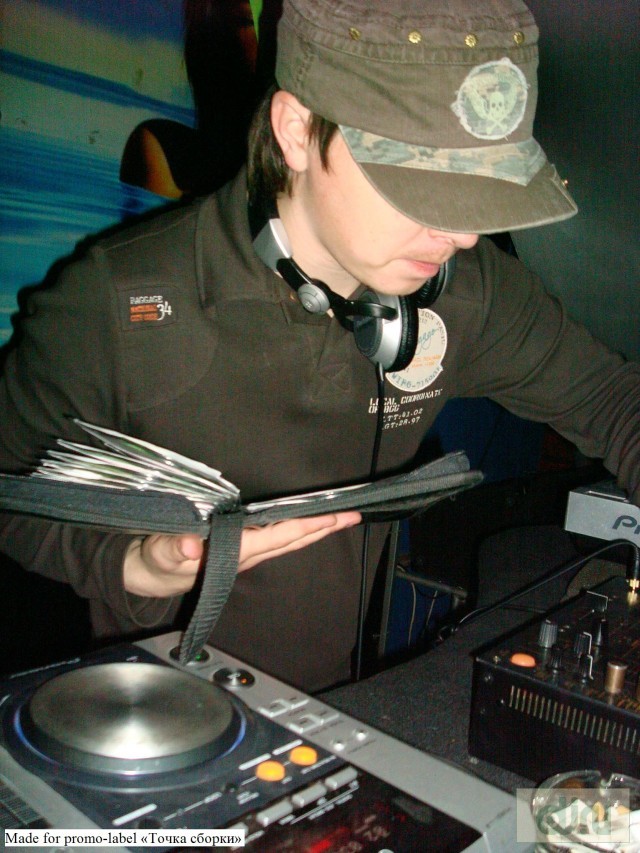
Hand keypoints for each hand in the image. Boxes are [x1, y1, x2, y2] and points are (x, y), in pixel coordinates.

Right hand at [123, 512, 360, 597]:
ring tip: (340, 516)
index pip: (277, 537)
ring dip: (315, 528)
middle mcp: (247, 554)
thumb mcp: (159, 555)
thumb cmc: (156, 563)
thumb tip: (189, 547)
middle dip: (324, 527)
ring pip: (289, 539)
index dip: (305, 526)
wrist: (148, 574)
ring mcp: (247, 551)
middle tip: (354, 514)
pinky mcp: (242, 546)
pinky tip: (308, 520)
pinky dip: (297, 527)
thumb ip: (172, 549)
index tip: (332, 516)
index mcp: (235, 553)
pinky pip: (277, 536)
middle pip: (293, 540)